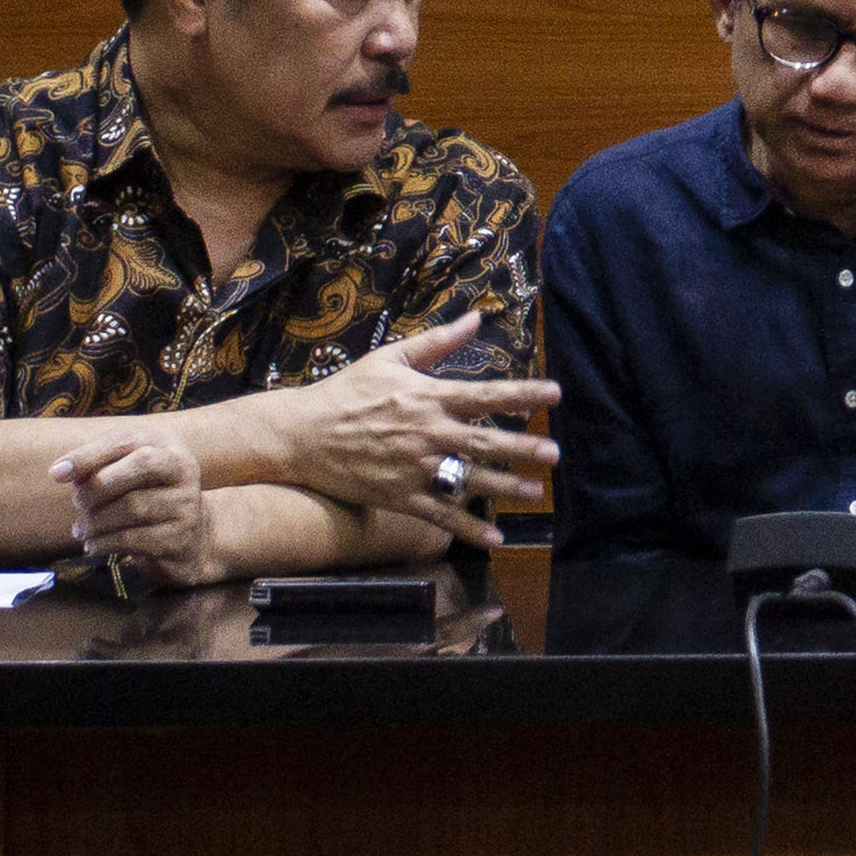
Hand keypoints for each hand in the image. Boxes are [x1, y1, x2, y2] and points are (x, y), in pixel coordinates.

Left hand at [54, 434, 230, 588]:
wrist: (193, 539)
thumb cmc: (148, 499)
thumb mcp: (129, 474)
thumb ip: (100, 466)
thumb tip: (63, 471)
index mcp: (167, 445)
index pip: (126, 440)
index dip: (89, 454)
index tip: (56, 474)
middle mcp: (184, 469)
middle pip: (142, 464)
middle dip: (99, 485)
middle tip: (77, 503)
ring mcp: (186, 503)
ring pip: (134, 506)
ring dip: (96, 520)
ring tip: (80, 529)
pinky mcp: (181, 537)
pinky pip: (134, 538)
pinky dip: (104, 543)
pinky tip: (93, 546)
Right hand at [278, 313, 561, 548]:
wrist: (300, 434)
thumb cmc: (346, 392)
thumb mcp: (389, 358)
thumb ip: (436, 342)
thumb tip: (475, 318)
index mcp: (427, 396)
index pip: (486, 394)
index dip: (523, 394)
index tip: (555, 394)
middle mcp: (426, 433)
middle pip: (484, 441)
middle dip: (522, 447)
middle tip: (554, 453)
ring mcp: (413, 467)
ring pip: (468, 479)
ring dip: (506, 486)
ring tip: (537, 492)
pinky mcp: (399, 496)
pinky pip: (440, 514)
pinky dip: (468, 527)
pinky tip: (494, 537)